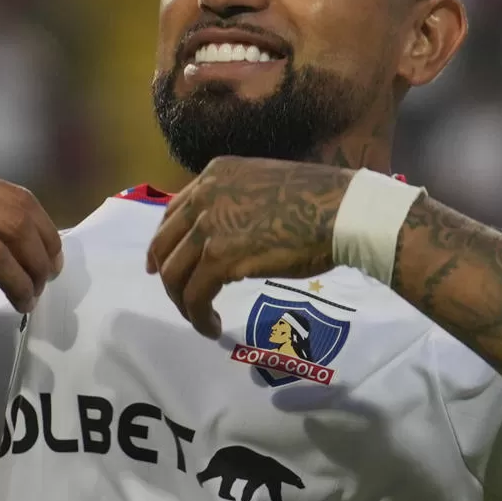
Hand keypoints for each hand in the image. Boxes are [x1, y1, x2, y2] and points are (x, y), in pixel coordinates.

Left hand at [146, 157, 350, 336]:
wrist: (341, 210)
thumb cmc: (320, 200)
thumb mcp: (267, 186)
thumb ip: (240, 202)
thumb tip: (233, 229)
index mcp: (215, 175)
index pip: (173, 212)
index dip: (163, 243)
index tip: (160, 264)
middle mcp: (204, 196)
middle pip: (165, 244)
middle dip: (166, 276)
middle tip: (177, 298)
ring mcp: (208, 226)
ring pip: (174, 274)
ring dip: (183, 303)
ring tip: (201, 319)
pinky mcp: (219, 258)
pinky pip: (195, 295)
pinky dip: (198, 316)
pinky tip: (212, 326)